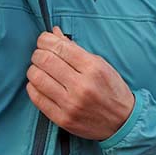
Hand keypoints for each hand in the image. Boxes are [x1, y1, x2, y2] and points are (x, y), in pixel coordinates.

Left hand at [26, 27, 137, 141]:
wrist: (122, 121)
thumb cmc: (112, 90)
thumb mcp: (101, 64)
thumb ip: (75, 49)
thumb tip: (54, 33)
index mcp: (93, 68)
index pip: (59, 47)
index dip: (45, 40)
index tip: (44, 40)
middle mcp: (81, 86)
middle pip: (44, 60)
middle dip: (38, 53)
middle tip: (40, 55)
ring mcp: (71, 104)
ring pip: (37, 78)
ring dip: (34, 70)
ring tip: (39, 70)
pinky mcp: (62, 119)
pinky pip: (36, 98)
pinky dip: (33, 87)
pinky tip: (39, 84)